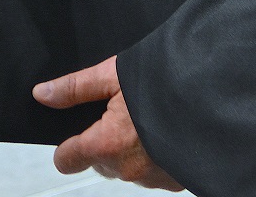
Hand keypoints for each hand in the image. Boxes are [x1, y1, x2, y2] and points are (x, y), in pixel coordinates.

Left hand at [34, 56, 181, 189]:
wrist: (213, 96)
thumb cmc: (164, 81)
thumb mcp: (113, 74)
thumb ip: (75, 87)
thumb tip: (42, 94)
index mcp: (106, 144)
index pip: (68, 159)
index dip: (66, 147)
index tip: (71, 139)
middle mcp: (127, 168)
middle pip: (99, 162)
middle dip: (104, 143)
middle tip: (121, 115)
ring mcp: (152, 178)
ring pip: (126, 168)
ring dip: (130, 151)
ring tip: (145, 121)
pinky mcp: (174, 181)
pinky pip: (152, 174)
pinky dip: (153, 158)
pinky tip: (164, 134)